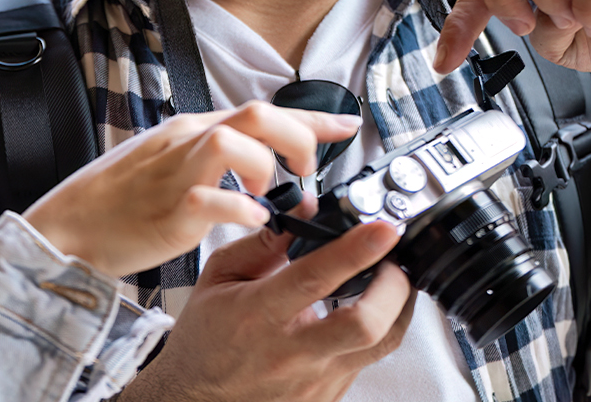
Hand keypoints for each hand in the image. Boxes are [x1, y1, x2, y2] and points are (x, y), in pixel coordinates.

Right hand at [22, 102, 359, 276]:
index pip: (261, 109)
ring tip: (268, 196)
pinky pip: (210, 199)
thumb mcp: (169, 163)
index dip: (311, 117)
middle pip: (256, 114)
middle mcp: (186, 142)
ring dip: (265, 169)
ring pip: (233, 142)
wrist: (65, 228)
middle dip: (296, 137)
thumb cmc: (117, 201)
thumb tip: (258, 157)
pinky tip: (250, 220)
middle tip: (305, 170)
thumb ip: (212, 155)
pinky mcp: (166, 212)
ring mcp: (175, 174)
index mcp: (191, 131)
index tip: (349, 126)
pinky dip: (239, 208)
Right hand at [122, 222, 414, 401]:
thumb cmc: (204, 339)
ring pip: (379, 345)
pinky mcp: (327, 397)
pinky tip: (365, 312)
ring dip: (396, 307)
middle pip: (365, 325)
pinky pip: (366, 361)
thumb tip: (308, 208)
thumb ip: (266, 240)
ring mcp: (314, 381)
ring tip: (391, 280)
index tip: (383, 230)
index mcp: (259, 314)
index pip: (315, 278)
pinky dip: (375, 331)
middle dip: (394, 286)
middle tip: (395, 259)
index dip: (355, 250)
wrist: (193, 399)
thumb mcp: (220, 276)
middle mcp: (291, 352)